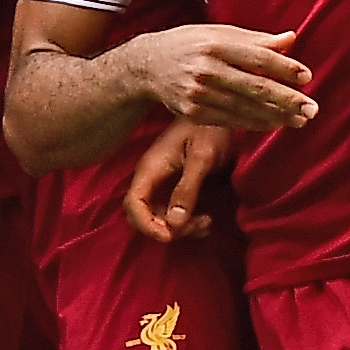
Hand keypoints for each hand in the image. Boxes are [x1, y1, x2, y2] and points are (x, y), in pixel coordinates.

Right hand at [123, 122, 231, 243]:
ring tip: (207, 222)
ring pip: (158, 218)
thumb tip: (174, 223)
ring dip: (180, 228)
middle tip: (199, 225)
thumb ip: (188, 188)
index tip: (170, 236)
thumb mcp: (202, 158)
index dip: (146, 225)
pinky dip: (186, 223)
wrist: (216, 112)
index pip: (133, 204)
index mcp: (150, 169)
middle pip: (143, 216)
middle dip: (168, 229)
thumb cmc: (209, 128)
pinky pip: (170, 213)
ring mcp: (159, 184)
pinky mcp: (171, 188)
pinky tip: (206, 219)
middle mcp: (150, 179)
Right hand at [126, 25, 316, 130]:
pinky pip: (231, 121)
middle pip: (254, 87)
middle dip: (287, 100)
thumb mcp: (218, 32)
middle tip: (312, 108)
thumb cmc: (189, 44)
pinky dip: (255, 123)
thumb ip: (255, 39)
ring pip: (245, 108)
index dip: (284, 68)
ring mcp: (198, 93)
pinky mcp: (194, 112)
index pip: (257, 57)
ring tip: (300, 120)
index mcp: (215, 43)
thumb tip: (291, 39)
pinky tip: (274, 124)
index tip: (307, 77)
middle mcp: (206, 69)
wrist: (147, 66)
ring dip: (276, 116)